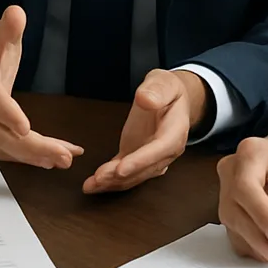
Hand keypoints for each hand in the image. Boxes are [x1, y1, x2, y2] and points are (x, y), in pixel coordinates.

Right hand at [0, 6, 83, 168]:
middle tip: (63, 155)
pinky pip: (7, 155)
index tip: (26, 128)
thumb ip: (9, 27)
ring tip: (66, 159)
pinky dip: (31, 159)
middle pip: (1, 135)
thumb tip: (16, 13)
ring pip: (6, 149)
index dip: (8, 115)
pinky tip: (54, 159)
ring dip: (36, 157)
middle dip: (32, 148)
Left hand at [83, 70, 205, 193]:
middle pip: (145, 168)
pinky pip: (125, 172)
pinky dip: (110, 180)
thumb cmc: (168, 89)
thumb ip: (156, 90)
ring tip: (91, 185)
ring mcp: (151, 157)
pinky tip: (93, 185)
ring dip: (113, 182)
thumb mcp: (164, 82)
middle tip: (99, 178)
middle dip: (122, 176)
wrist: (172, 98)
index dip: (141, 161)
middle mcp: (166, 150)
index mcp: (176, 131)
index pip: (160, 149)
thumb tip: (145, 99)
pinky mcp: (137, 157)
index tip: (121, 168)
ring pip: (134, 175)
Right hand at [217, 136, 267, 261]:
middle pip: (234, 207)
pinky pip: (233, 233)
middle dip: (258, 235)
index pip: (246, 185)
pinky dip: (252, 245)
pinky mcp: (227, 208)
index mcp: (252, 152)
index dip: (261, 213)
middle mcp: (232, 169)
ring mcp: (225, 189)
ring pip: (232, 223)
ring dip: (255, 243)